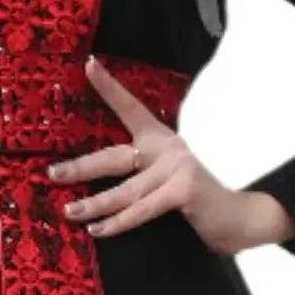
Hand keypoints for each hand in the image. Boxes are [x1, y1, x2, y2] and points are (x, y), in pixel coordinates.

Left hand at [46, 57, 294, 257]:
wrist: (243, 218)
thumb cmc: (200, 204)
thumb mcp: (168, 184)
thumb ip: (141, 181)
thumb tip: (98, 196)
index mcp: (161, 141)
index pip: (131, 108)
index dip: (109, 87)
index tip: (88, 64)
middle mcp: (167, 149)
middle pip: (115, 156)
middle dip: (81, 166)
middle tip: (51, 173)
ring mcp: (176, 167)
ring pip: (124, 189)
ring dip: (94, 203)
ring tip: (69, 211)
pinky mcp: (183, 189)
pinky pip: (142, 209)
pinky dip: (119, 222)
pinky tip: (98, 230)